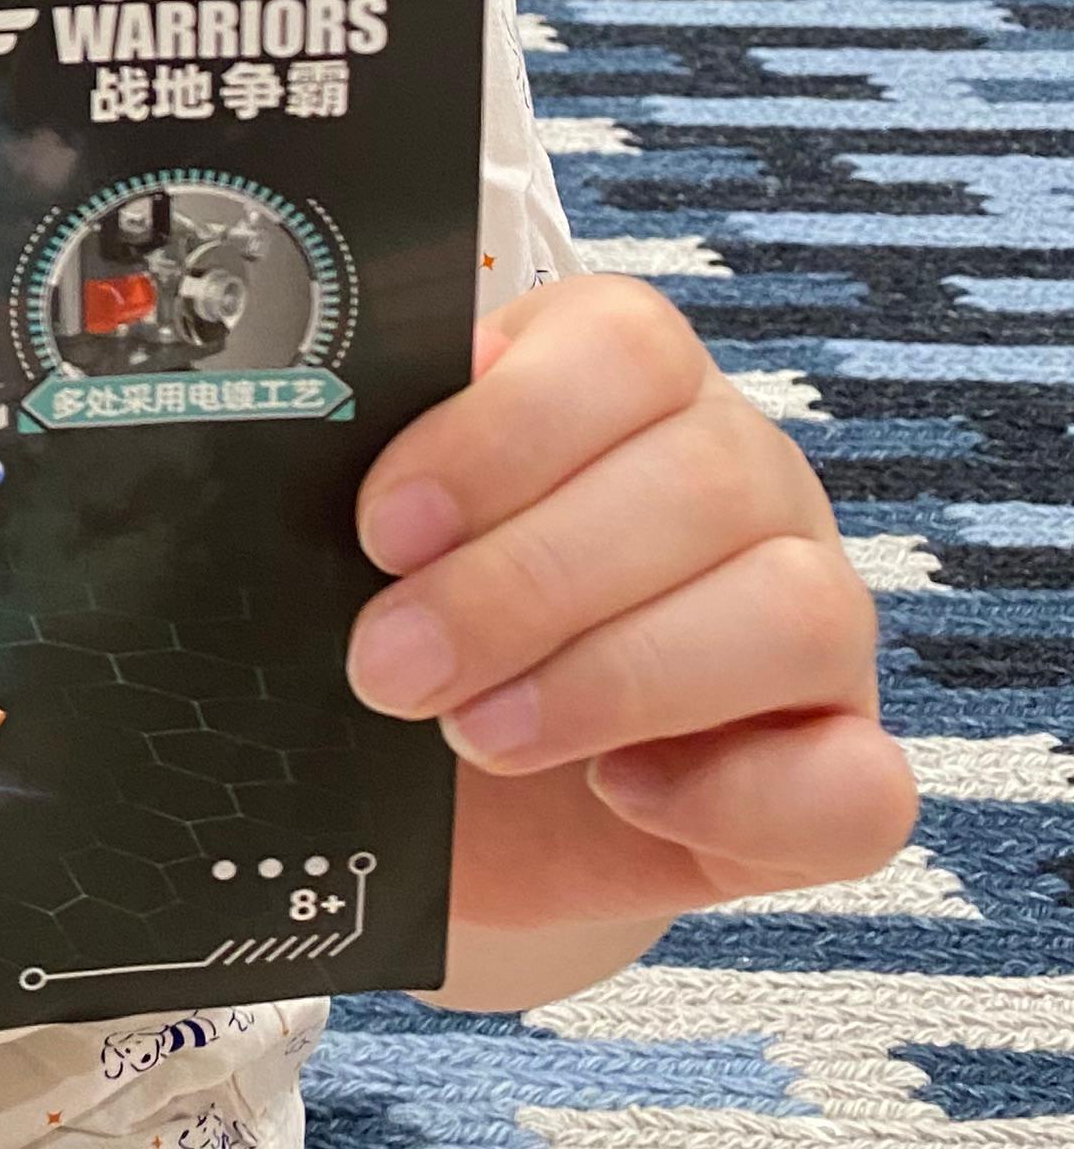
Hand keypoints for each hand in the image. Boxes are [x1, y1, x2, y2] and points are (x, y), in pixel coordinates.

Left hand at [348, 274, 912, 1002]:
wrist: (448, 804)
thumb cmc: (411, 635)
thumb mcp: (366, 550)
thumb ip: (349, 476)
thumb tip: (292, 439)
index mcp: (626, 387)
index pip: (627, 344)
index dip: (505, 430)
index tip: (382, 527)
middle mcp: (739, 482)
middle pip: (704, 477)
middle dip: (524, 583)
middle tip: (391, 665)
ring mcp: (809, 623)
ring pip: (799, 611)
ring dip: (616, 679)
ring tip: (478, 732)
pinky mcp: (832, 770)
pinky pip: (856, 784)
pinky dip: (733, 796)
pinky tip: (618, 795)